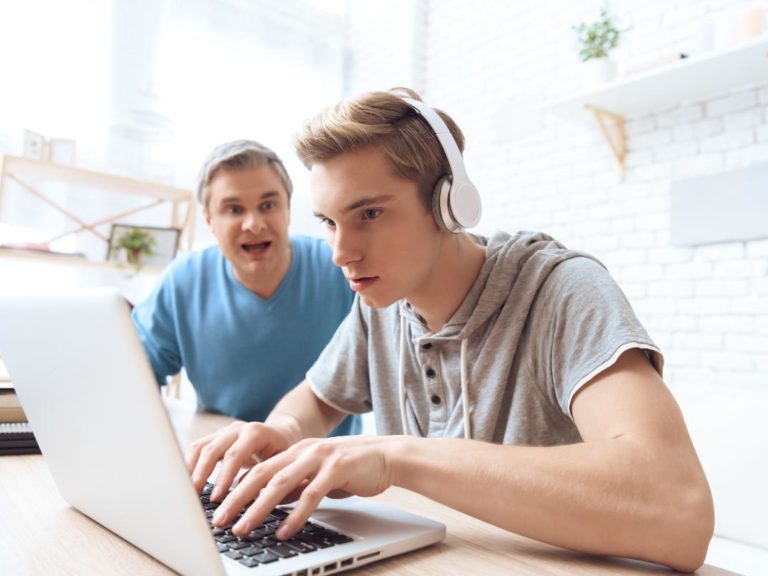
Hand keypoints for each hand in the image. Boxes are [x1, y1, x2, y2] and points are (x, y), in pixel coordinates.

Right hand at [186, 420, 296, 500]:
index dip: (224, 476)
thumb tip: (256, 500)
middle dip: (202, 476)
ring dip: (191, 471)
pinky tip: (186, 484)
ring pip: (201, 448)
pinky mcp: (215, 438)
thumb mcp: (282, 465)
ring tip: (187, 494)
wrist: (281, 434)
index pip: (235, 454)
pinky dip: (189, 466)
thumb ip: (269, 479)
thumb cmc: (283, 453)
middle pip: (213, 450)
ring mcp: (224, 432)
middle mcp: (237, 429)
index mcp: (256, 432)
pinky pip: (197, 449)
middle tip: (196, 499)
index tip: (217, 498)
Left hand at [212, 435, 397, 539]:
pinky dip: (295, 515)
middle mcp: (303, 451)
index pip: (255, 469)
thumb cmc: (352, 467)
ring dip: (258, 508)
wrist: (387, 455)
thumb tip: (271, 503)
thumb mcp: (317, 473)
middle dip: (236, 499)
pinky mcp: (337, 468)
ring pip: (280, 484)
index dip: (233, 488)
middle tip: (219, 521)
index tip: (215, 508)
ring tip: (243, 528)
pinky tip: (283, 531)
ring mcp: (319, 457)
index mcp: (294, 451)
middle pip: (260, 475)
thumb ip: (295, 484)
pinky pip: (311, 494)